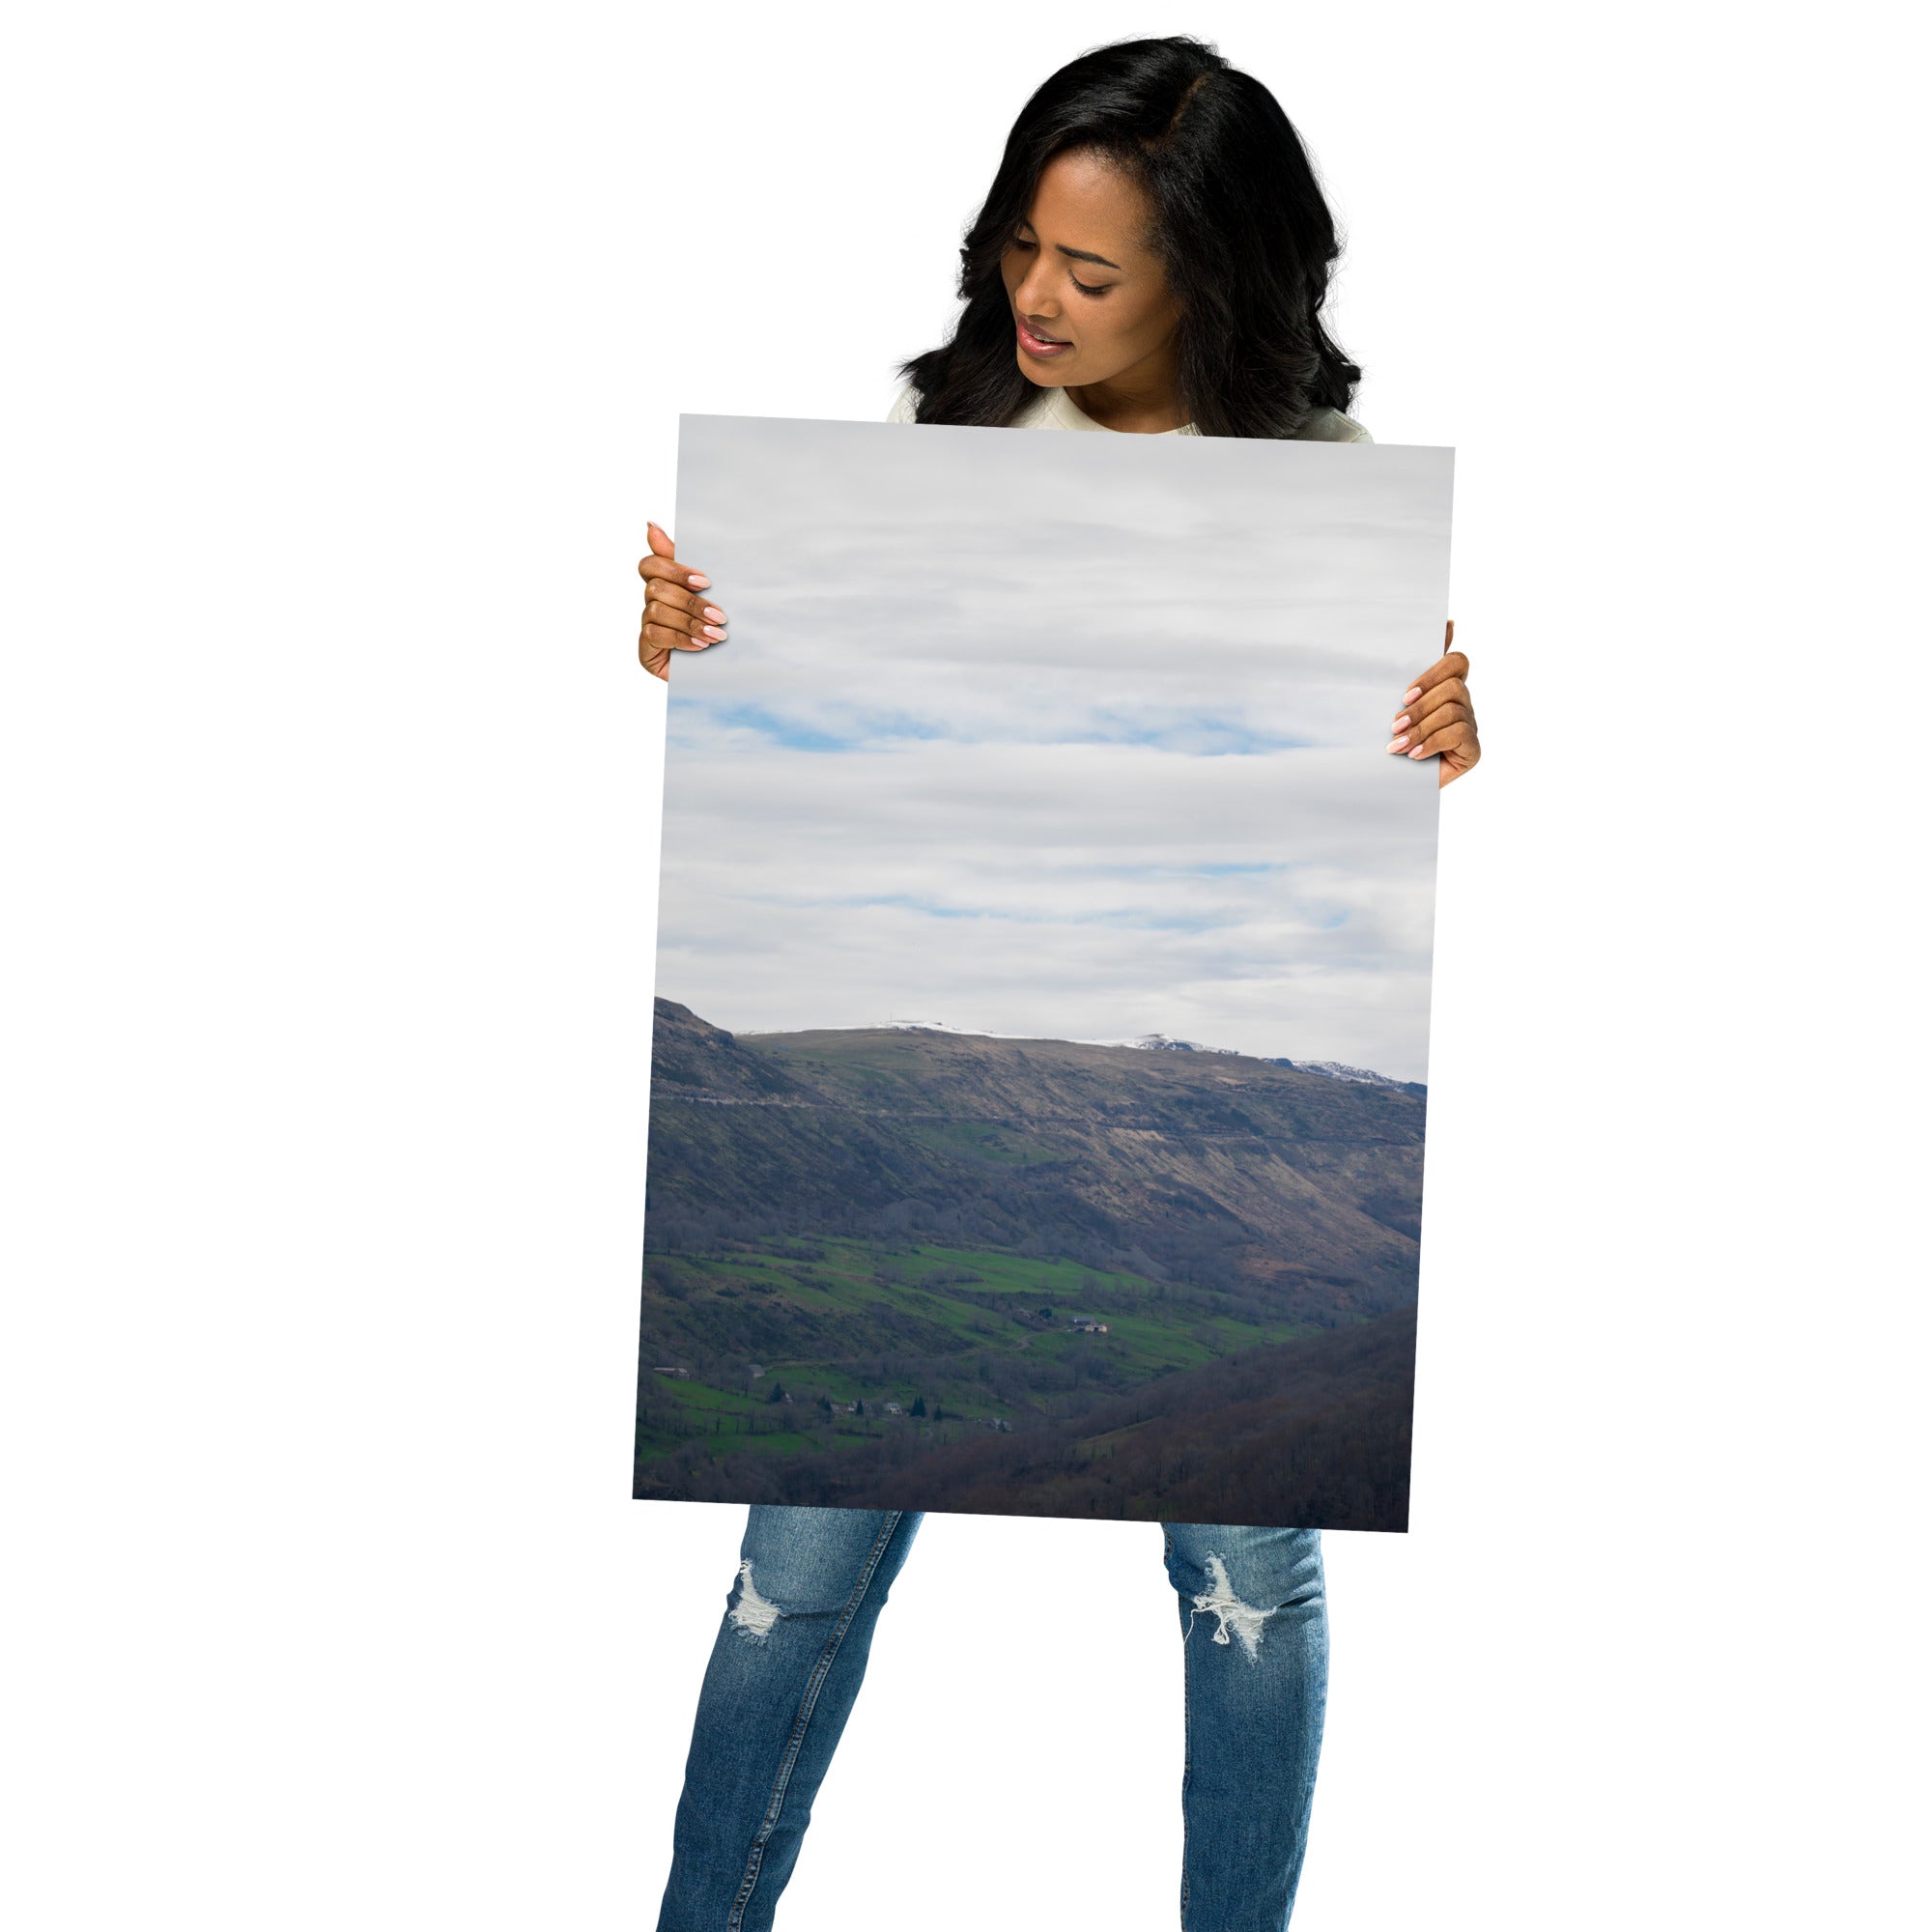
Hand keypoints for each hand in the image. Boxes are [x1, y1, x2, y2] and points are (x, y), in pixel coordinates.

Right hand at [637, 522, 726, 680]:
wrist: (726, 671)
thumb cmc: (718, 628)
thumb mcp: (711, 593)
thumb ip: (686, 562)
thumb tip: (650, 525)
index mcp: (665, 585)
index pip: (651, 564)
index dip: (674, 569)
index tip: (705, 582)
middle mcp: (651, 603)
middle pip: (656, 587)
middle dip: (691, 602)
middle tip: (720, 615)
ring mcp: (647, 627)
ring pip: (656, 611)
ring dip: (690, 622)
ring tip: (717, 635)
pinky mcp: (645, 650)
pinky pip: (655, 635)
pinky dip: (681, 638)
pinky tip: (701, 646)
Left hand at [1387, 621, 1478, 786]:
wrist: (1389, 784)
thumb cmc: (1391, 740)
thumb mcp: (1396, 704)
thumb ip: (1412, 667)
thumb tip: (1447, 623)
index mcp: (1446, 688)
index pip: (1456, 661)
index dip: (1433, 672)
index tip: (1405, 695)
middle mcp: (1463, 704)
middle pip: (1453, 686)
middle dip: (1420, 706)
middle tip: (1395, 725)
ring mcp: (1470, 726)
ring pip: (1453, 710)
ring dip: (1421, 728)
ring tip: (1397, 745)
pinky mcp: (1473, 750)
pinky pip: (1459, 733)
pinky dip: (1432, 743)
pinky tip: (1414, 755)